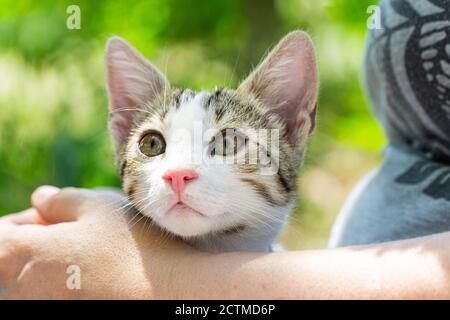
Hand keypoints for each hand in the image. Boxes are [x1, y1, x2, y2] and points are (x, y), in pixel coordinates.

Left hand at [0, 186, 198, 298]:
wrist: (167, 294)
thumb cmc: (131, 249)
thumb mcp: (97, 207)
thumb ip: (60, 200)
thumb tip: (40, 198)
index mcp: (18, 254)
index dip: (21, 221)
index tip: (48, 216)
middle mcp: (19, 291)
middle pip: (9, 261)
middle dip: (34, 240)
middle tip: (72, 231)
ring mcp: (39, 308)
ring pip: (29, 282)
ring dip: (47, 264)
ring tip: (84, 254)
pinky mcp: (62, 317)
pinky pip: (49, 296)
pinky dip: (62, 283)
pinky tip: (92, 275)